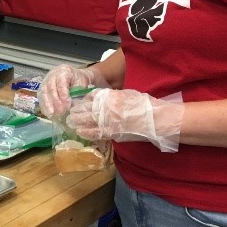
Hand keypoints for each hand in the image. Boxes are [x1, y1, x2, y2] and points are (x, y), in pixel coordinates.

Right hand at [37, 64, 107, 117]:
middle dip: (55, 101)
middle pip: (50, 88)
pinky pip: (41, 97)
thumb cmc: (79, 81)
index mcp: (64, 71)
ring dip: (47, 105)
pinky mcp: (42, 88)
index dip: (63, 94)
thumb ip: (77, 92)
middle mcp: (52, 74)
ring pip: (43, 93)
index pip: (61, 82)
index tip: (68, 105)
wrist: (74, 76)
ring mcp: (45, 80)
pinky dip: (44, 106)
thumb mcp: (81, 84)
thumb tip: (72, 104)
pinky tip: (48, 114)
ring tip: (52, 115)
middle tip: (61, 112)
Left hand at [66, 88, 182, 151]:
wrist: (156, 120)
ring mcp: (108, 121)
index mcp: (110, 96)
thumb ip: (112, 96)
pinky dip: (85, 132)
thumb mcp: (126, 94)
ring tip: (71, 122)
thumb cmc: (144, 105)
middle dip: (76, 111)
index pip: (90, 96)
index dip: (83, 100)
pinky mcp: (112, 132)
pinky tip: (80, 132)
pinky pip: (94, 133)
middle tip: (70, 113)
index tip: (78, 102)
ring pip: (86, 121)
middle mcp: (106, 107)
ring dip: (77, 121)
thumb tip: (101, 98)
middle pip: (85, 109)